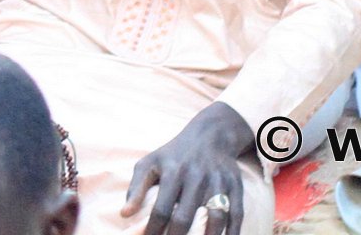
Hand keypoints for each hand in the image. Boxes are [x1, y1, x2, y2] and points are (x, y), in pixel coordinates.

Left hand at [126, 103, 253, 234]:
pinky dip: (233, 231)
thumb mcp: (150, 163)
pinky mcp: (235, 185)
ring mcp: (218, 181)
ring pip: (215, 218)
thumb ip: (137, 188)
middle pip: (186, 217)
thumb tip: (124, 214)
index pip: (162, 209)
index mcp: (172, 172)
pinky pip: (236, 214)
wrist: (210, 134)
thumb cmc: (174, 155)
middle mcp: (196, 177)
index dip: (154, 230)